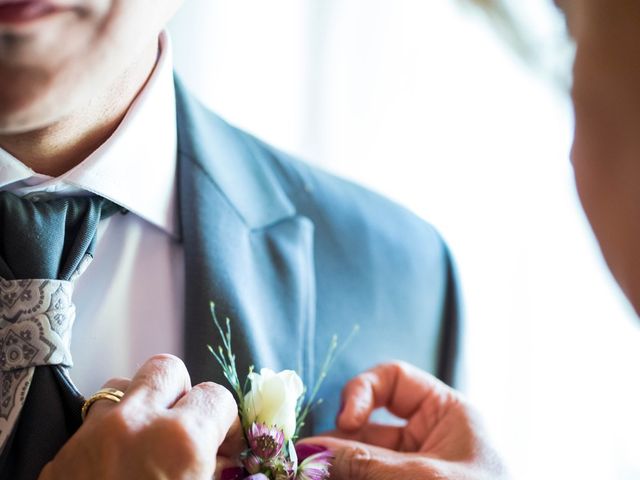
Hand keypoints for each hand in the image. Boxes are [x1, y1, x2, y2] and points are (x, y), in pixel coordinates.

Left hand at [38, 354, 242, 479]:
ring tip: (148, 439)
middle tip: (185, 427)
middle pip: (167, 368)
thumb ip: (218, 472)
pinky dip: (111, 428)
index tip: (225, 440)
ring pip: (124, 384)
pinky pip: (93, 417)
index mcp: (180, 442)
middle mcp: (135, 424)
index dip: (227, 418)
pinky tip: (117, 460)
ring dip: (142, 404)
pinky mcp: (62, 454)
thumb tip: (232, 460)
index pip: (217, 396)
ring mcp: (92, 434)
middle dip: (183, 393)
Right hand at [303, 362, 508, 479]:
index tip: (346, 422)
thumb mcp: (424, 477)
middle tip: (307, 462)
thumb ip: (367, 463)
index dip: (362, 392)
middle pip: (368, 424)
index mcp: (446, 413)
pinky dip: (347, 478)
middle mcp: (427, 436)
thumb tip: (311, 453)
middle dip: (339, 444)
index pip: (394, 379)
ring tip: (310, 473)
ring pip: (361, 457)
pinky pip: (366, 477)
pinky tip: (328, 478)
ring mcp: (414, 468)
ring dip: (336, 466)